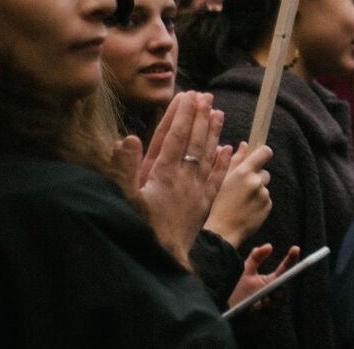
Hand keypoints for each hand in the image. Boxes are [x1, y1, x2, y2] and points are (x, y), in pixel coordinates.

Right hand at [135, 91, 232, 266]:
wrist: (162, 259)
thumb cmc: (138, 230)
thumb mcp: (125, 199)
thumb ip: (124, 169)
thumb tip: (127, 139)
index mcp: (162, 175)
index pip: (174, 138)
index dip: (181, 116)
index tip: (188, 96)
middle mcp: (183, 179)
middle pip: (194, 141)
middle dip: (199, 116)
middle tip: (205, 95)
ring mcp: (196, 191)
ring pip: (208, 155)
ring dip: (213, 133)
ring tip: (218, 112)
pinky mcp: (204, 205)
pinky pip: (217, 178)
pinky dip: (222, 162)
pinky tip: (229, 148)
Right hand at [204, 142, 272, 248]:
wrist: (220, 232)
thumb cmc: (214, 204)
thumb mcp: (219, 179)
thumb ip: (234, 160)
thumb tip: (244, 145)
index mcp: (244, 172)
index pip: (265, 152)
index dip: (262, 154)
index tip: (258, 157)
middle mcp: (256, 182)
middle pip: (264, 172)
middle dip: (255, 177)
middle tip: (240, 188)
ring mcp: (263, 195)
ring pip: (263, 187)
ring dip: (256, 191)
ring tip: (239, 201)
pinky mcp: (267, 207)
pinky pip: (265, 200)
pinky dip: (258, 203)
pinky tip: (244, 209)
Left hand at [227, 244, 300, 311]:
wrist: (225, 308)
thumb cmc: (236, 289)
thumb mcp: (245, 270)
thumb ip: (256, 257)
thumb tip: (269, 245)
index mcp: (272, 280)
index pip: (286, 268)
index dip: (292, 258)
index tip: (295, 248)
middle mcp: (274, 293)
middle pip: (283, 290)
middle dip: (278, 289)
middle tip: (273, 288)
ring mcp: (270, 307)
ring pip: (275, 303)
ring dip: (267, 302)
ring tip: (257, 302)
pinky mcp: (264, 319)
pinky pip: (267, 315)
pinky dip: (259, 311)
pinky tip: (252, 309)